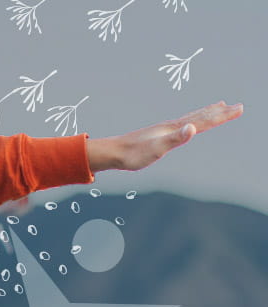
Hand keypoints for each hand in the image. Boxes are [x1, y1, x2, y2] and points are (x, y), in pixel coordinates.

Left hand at [87, 101, 242, 171]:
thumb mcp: (157, 149)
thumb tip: (192, 128)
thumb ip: (175, 139)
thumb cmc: (134, 154)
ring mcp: (166, 129)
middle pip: (201, 116)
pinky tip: (190, 123)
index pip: (204, 120)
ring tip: (219, 106)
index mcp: (175, 128)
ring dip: (208, 112)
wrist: (114, 152)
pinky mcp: (159, 134)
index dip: (222, 115)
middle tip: (238, 106)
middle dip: (220, 112)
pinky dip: (193, 120)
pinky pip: (182, 124)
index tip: (239, 108)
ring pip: (193, 118)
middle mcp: (172, 126)